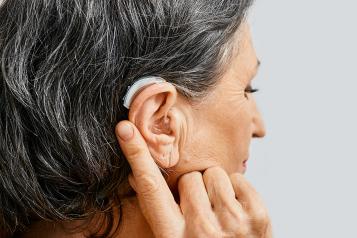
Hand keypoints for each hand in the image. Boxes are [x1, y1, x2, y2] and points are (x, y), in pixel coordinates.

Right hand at [116, 121, 272, 237]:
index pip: (150, 189)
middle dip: (195, 188)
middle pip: (189, 177)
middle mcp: (201, 232)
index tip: (126, 130)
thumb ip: (163, 212)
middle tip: (203, 210)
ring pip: (213, 173)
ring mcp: (232, 223)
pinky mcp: (257, 215)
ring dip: (215, 188)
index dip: (136, 157)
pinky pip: (237, 177)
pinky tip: (237, 210)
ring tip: (220, 211)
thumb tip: (141, 175)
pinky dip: (237, 189)